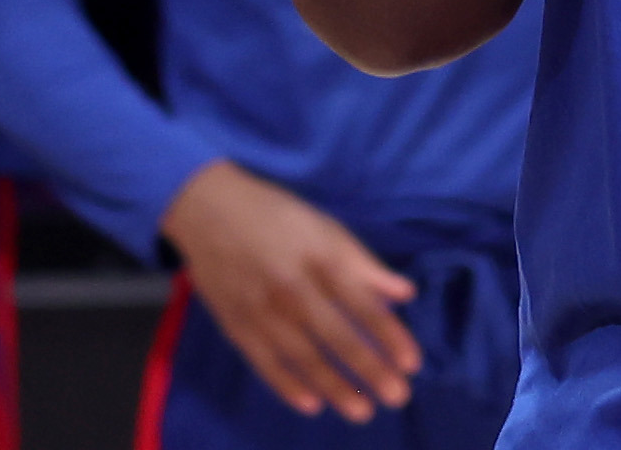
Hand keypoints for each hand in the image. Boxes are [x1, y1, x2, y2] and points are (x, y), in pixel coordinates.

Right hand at [159, 161, 423, 421]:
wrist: (207, 209)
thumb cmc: (276, 216)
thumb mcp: (325, 227)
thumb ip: (364, 264)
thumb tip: (405, 293)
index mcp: (319, 257)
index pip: (362, 302)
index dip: (388, 334)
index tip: (412, 363)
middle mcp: (292, 286)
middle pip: (336, 335)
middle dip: (368, 369)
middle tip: (397, 398)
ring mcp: (261, 309)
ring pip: (302, 356)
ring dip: (334, 386)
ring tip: (362, 412)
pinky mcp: (236, 324)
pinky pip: (264, 362)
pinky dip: (287, 386)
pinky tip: (312, 405)